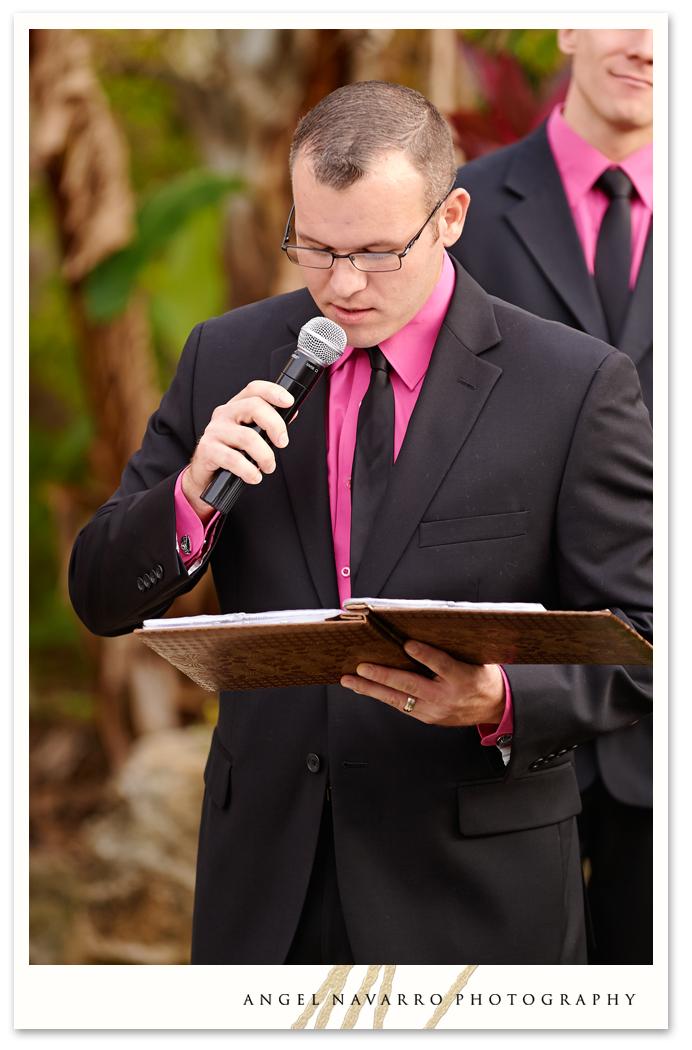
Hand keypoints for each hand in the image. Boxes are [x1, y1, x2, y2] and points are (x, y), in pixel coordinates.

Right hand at [182, 381, 294, 521]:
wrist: (205, 473)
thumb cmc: (231, 451)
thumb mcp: (250, 433)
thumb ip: (268, 423)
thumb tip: (291, 412)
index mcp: (237, 406)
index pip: (254, 389)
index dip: (273, 391)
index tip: (289, 401)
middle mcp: (224, 414)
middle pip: (254, 406)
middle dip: (275, 425)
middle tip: (282, 443)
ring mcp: (215, 430)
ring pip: (247, 437)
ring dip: (264, 455)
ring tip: (268, 467)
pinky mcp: (208, 449)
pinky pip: (234, 459)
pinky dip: (249, 471)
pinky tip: (254, 477)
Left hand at [340, 639, 505, 726]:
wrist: (495, 707)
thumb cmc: (482, 678)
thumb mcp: (476, 659)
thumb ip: (451, 648)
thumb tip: (422, 629)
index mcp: (463, 678)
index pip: (442, 664)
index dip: (425, 655)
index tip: (408, 644)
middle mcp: (447, 697)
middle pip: (412, 686)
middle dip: (384, 676)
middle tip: (362, 668)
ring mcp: (436, 711)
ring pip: (399, 700)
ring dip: (372, 690)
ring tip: (351, 680)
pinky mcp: (428, 718)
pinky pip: (402, 706)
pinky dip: (382, 696)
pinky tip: (366, 688)